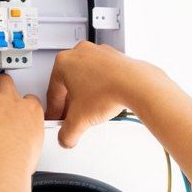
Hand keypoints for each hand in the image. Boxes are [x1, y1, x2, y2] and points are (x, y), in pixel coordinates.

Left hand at [0, 74, 43, 172]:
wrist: (4, 160)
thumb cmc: (19, 158)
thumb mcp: (35, 143)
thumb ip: (27, 133)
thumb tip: (23, 139)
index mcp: (31, 109)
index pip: (28, 97)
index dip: (19, 102)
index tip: (15, 110)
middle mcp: (12, 100)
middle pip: (5, 81)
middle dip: (0, 85)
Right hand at [45, 41, 164, 147]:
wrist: (138, 86)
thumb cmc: (109, 92)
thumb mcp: (78, 120)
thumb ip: (66, 133)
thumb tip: (66, 138)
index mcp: (63, 62)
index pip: (53, 92)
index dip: (54, 110)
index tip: (56, 118)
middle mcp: (80, 53)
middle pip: (69, 84)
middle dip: (70, 103)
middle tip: (73, 117)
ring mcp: (98, 52)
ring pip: (85, 78)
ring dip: (85, 96)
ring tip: (91, 111)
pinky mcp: (115, 57)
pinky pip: (101, 75)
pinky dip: (100, 88)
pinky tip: (104, 101)